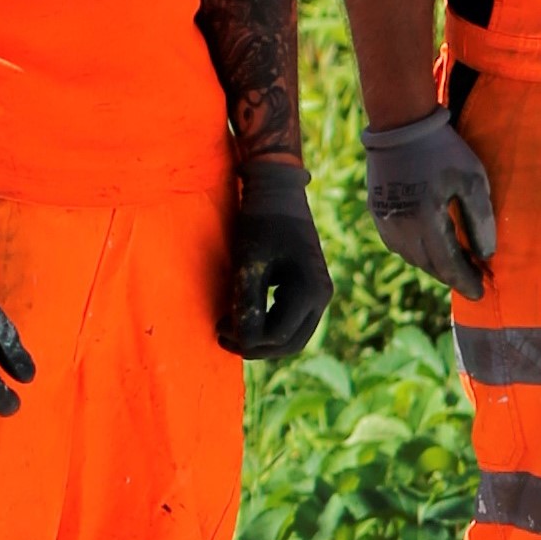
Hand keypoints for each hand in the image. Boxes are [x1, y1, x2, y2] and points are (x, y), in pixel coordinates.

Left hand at [221, 170, 333, 363]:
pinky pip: (293, 321)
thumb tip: (241, 339)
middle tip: (223, 337)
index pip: (278, 335)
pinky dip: (270, 326)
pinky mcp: (311, 289)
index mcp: (309, 290)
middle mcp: (321, 297)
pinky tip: (247, 316)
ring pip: (293, 336)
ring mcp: (319, 294)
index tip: (218, 328)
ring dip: (263, 340)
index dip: (247, 340)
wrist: (278, 192)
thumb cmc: (261, 222)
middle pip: (290, 344)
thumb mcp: (249, 261)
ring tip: (232, 330)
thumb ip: (246, 302)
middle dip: (256, 347)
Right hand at [363, 105, 496, 296]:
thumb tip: (486, 254)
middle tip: (474, 279)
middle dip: (453, 276)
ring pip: (412, 257)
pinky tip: (431, 247)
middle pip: (430, 266)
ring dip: (434, 265)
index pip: (448, 265)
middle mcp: (401, 228)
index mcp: (425, 221)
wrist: (400, 124)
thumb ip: (481, 219)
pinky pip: (398, 244)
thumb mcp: (473, 180)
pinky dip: (417, 251)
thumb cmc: (442, 149)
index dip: (465, 281)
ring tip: (456, 264)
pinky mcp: (376, 211)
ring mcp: (384, 221)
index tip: (481, 294)